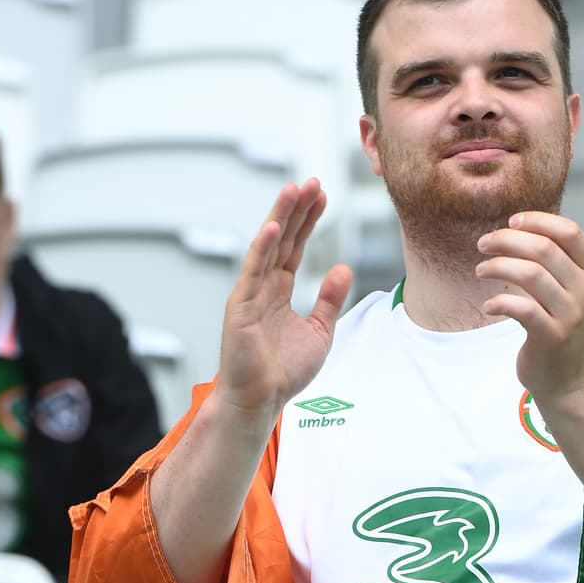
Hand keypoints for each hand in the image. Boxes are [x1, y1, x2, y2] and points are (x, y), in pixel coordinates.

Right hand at [215, 180, 351, 421]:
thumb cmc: (284, 371)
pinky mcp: (239, 307)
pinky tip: (272, 227)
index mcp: (280, 290)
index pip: (295, 246)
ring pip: (266, 247)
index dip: (308, 221)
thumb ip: (330, 299)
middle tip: (311, 182)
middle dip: (297, 210)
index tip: (321, 196)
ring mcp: (250, 294)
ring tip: (293, 189)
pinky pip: (252, 273)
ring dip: (280, 217)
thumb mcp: (319, 331)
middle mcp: (264, 286)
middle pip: (282, 239)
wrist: (261, 400)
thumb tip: (343, 267)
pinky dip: (261, 249)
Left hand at [476, 211, 583, 406]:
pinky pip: (521, 308)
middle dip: (507, 240)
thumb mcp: (571, 293)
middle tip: (483, 244)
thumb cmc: (563, 330)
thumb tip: (518, 230)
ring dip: (498, 266)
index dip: (538, 221)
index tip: (512, 221)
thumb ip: (557, 264)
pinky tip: (489, 306)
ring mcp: (570, 316)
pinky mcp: (551, 337)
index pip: (570, 232)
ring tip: (481, 270)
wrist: (571, 381)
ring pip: (530, 274)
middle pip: (544, 249)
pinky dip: (499, 302)